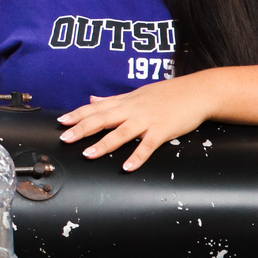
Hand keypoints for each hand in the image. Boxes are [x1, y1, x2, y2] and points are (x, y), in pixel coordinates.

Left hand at [57, 75, 214, 171]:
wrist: (197, 91)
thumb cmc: (167, 94)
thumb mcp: (136, 93)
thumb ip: (113, 99)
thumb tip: (92, 98)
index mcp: (125, 102)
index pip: (96, 108)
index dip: (77, 114)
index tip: (60, 121)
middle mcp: (132, 109)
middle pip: (103, 118)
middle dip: (82, 129)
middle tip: (64, 138)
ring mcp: (147, 120)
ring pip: (122, 132)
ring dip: (105, 143)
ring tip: (88, 154)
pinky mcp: (163, 130)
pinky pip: (148, 144)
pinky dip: (138, 155)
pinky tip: (128, 167)